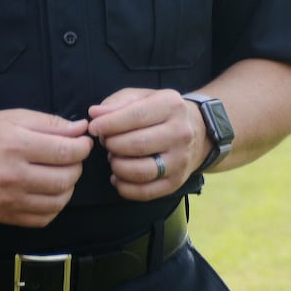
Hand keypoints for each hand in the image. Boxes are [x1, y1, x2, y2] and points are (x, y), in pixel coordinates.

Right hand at [0, 109, 92, 226]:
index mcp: (15, 145)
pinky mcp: (6, 216)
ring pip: (59, 200)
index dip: (82, 147)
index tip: (82, 142)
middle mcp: (13, 176)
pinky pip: (44, 218)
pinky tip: (47, 191)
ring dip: (68, 186)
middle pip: (66, 178)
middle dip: (77, 166)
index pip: (66, 152)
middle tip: (71, 156)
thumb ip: (49, 123)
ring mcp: (9, 200)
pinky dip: (54, 205)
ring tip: (59, 172)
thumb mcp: (11, 117)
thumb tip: (80, 130)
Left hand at [87, 88, 205, 200]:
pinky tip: (117, 177)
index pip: (136, 116)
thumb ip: (116, 103)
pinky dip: (124, 188)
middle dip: (112, 145)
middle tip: (106, 142)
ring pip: (141, 171)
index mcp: (171, 106)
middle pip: (137, 144)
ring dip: (118, 166)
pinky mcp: (176, 183)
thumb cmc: (160, 112)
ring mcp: (181, 160)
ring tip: (114, 158)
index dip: (109, 124)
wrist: (197, 132)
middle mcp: (181, 133)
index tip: (93, 128)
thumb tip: (95, 114)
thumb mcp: (141, 97)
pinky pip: (145, 192)